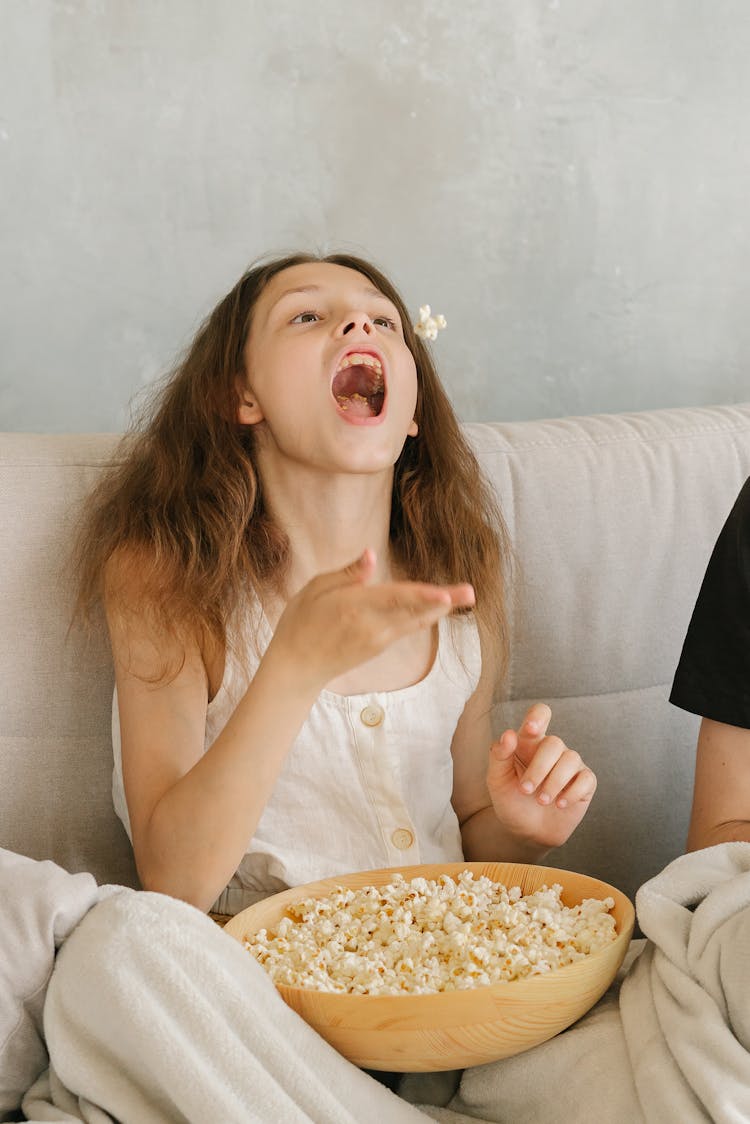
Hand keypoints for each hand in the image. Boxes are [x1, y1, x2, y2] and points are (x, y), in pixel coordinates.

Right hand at [268, 548, 474, 692]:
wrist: (296, 668)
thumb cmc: (300, 622)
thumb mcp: (315, 589)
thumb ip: (347, 574)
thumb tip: (372, 555)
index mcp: (354, 608)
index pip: (396, 598)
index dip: (424, 596)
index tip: (447, 595)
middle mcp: (372, 626)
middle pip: (415, 612)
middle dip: (445, 601)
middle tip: (471, 592)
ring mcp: (378, 640)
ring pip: (415, 622)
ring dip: (440, 609)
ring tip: (463, 597)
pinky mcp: (379, 648)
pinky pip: (406, 628)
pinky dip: (424, 616)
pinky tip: (436, 608)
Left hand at [486, 703, 595, 850]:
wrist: (526, 831)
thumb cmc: (510, 800)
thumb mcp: (497, 780)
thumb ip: (499, 756)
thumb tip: (508, 734)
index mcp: (529, 741)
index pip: (540, 714)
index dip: (538, 717)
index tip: (531, 729)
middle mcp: (551, 749)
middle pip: (554, 743)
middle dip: (539, 768)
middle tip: (525, 790)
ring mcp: (570, 764)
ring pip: (571, 759)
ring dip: (554, 782)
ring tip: (542, 801)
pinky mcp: (585, 782)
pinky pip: (586, 779)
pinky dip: (572, 792)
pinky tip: (559, 804)